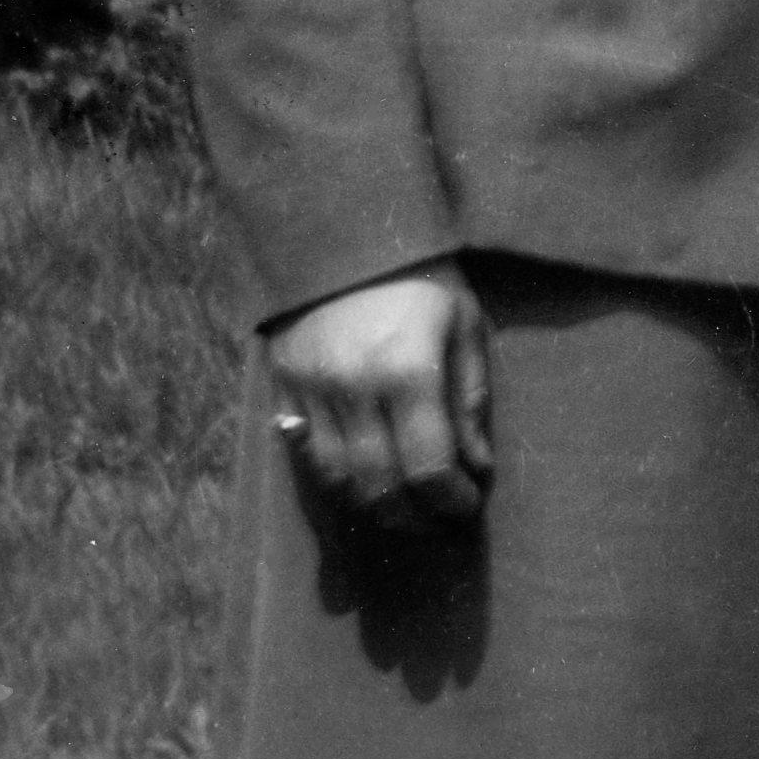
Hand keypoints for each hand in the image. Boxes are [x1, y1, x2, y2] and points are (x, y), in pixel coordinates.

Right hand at [265, 264, 492, 526]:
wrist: (344, 234)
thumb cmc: (422, 279)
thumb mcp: (465, 328)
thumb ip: (471, 401)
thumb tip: (476, 468)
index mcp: (408, 371)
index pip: (428, 468)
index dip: (450, 501)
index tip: (467, 507)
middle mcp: (354, 389)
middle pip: (379, 487)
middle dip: (414, 518)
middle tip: (439, 524)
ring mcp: (310, 390)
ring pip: (337, 479)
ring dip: (373, 507)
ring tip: (405, 510)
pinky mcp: (282, 386)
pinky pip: (305, 454)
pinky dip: (337, 479)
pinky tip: (364, 482)